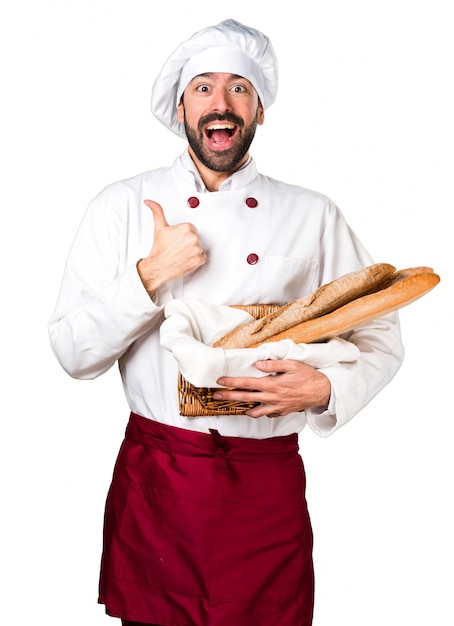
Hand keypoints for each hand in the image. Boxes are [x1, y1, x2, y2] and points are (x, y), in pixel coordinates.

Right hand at [138, 200, 206, 294]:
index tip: (176, 239)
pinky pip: (203, 257)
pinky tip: (186, 258)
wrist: (159, 266)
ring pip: (199, 247)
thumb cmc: (160, 250)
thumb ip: (157, 212)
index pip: (191, 228)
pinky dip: (196, 259)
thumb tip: (149, 202)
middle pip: (195, 237)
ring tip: (181, 253)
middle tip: (178, 246)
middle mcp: (194, 238)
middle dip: (188, 241)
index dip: (183, 234)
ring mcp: (197, 249)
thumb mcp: (159, 228)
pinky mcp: (199, 259)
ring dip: (192, 250)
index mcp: (187, 228)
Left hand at [214, 359, 330, 417]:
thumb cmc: (307, 376)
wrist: (321, 392)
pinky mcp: (281, 412)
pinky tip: (255, 407)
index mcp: (272, 385)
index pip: (247, 383)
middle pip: (245, 398)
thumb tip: (258, 364)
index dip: (232, 383)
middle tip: (215, 396)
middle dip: (229, 397)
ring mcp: (276, 407)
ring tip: (233, 405)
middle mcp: (272, 398)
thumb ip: (273, 365)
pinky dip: (258, 412)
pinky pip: (266, 414)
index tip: (220, 381)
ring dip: (242, 408)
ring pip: (254, 411)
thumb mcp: (292, 365)